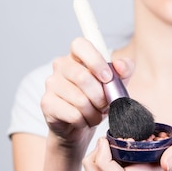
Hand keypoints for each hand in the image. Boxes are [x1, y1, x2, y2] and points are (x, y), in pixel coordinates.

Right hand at [40, 37, 133, 153]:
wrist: (80, 125)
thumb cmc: (97, 99)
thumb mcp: (116, 83)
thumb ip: (124, 70)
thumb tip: (120, 65)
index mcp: (77, 55)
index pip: (80, 45)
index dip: (96, 61)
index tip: (108, 77)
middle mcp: (60, 65)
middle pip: (83, 77)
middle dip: (101, 96)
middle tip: (105, 105)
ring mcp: (51, 83)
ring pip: (79, 99)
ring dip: (94, 112)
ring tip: (95, 114)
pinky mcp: (46, 103)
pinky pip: (73, 114)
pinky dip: (84, 121)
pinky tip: (83, 120)